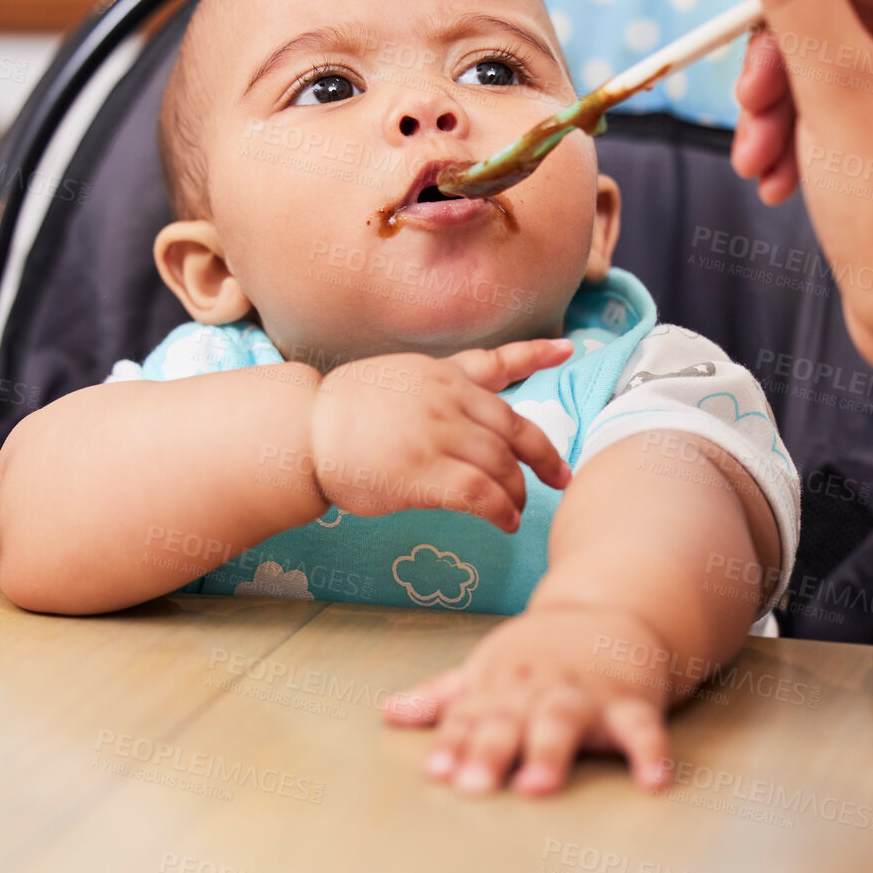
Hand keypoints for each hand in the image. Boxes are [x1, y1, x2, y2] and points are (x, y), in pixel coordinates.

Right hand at [308, 338, 573, 532]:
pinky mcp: (428, 473)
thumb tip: (465, 405)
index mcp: (439, 373)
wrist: (304, 431)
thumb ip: (435, 386)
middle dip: (543, 456)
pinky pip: (483, 495)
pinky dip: (501, 510)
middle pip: (514, 429)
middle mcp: (447, 399)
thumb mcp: (394, 378)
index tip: (568, 350)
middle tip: (560, 477)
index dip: (536, 356)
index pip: (497, 363)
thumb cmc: (340, 412)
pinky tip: (504, 522)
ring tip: (516, 510)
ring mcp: (439, 435)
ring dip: (516, 492)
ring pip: (502, 466)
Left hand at [382, 606, 674, 795]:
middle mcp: (536, 686)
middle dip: (490, 751)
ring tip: (537, 786)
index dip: (451, 744)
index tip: (437, 774)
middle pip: (509, 719)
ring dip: (550, 750)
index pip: (468, 716)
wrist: (610, 610)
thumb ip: (441, 698)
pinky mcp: (631, 701)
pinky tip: (654, 783)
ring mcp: (584, 692)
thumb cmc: (539, 653)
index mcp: (498, 683)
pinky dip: (650, 753)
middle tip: (473, 787)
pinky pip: (643, 727)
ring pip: (564, 719)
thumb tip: (387, 713)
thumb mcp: (486, 669)